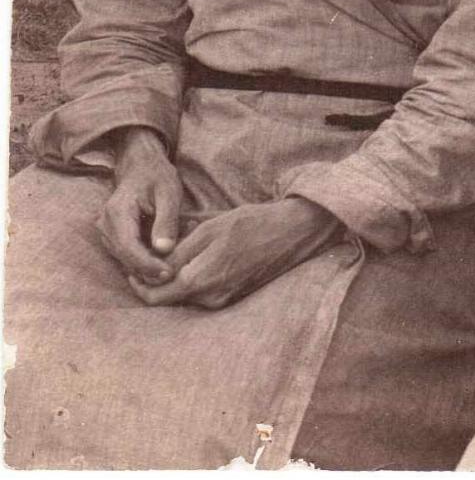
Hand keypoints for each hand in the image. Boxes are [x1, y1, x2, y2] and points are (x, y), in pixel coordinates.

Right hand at [97, 126, 182, 284]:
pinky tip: (162, 255)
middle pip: (125, 257)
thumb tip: (163, 250)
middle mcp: (105, 223)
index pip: (128, 248)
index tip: (168, 273)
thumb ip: (167, 220)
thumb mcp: (169, 193)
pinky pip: (126, 254)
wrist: (141, 165)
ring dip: (147, 266)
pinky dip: (143, 258)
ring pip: (125, 259)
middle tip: (174, 273)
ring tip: (172, 262)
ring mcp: (105, 231)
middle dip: (149, 270)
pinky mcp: (111, 236)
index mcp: (117, 211)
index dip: (147, 265)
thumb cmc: (156, 176)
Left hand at [128, 197, 340, 308]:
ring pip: (183, 297)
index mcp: (199, 279)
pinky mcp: (231, 299)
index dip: (139, 280)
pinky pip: (200, 296)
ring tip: (167, 259)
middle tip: (144, 262)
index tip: (134, 264)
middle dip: (152, 283)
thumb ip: (180, 248)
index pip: (154, 294)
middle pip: (167, 300)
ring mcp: (221, 301)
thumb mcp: (209, 227)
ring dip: (171, 282)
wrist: (290, 234)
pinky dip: (189, 283)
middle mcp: (208, 297)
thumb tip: (154, 259)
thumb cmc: (249, 224)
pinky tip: (190, 264)